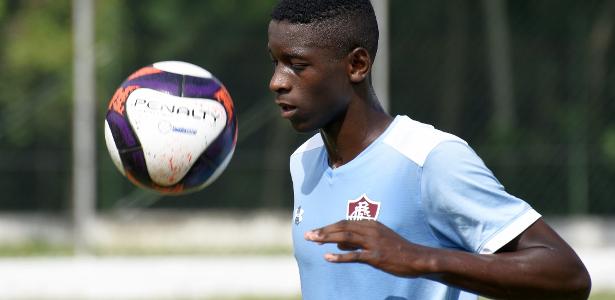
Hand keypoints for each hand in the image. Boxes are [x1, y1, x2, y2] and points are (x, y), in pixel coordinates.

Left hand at [304, 220, 431, 276]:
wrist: (416, 257)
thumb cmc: (396, 249)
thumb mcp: (377, 238)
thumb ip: (357, 240)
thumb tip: (337, 244)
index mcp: (370, 224)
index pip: (344, 222)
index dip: (328, 227)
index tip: (315, 231)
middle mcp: (370, 230)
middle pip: (342, 227)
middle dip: (323, 231)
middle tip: (308, 235)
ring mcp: (373, 243)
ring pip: (345, 238)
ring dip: (326, 239)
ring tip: (312, 241)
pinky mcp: (375, 257)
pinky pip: (354, 256)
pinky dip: (339, 256)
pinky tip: (327, 257)